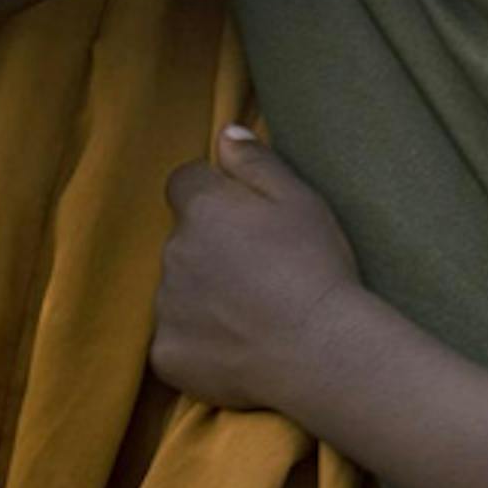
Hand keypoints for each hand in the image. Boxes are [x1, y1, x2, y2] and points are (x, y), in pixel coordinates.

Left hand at [151, 126, 362, 410]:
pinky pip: (174, 340)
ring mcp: (166, 306)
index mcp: (202, 209)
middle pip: (182, 239)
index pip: (185, 182)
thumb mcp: (300, 199)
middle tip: (258, 271)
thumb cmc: (317, 267)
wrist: (321, 350)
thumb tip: (225, 133)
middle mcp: (173, 252)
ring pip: (177, 289)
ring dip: (201, 294)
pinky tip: (237, 346)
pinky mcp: (166, 354)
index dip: (212, 195)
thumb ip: (256, 162)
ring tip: (252, 313)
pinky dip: (197, 342)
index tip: (244, 218)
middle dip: (209, 247)